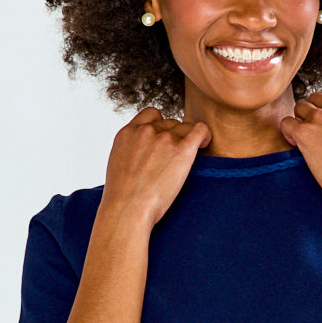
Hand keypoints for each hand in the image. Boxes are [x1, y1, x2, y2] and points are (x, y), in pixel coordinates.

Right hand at [102, 107, 211, 228]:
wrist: (128, 208)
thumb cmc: (122, 196)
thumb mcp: (117, 163)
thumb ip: (131, 150)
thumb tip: (143, 154)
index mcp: (128, 132)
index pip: (151, 114)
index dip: (161, 124)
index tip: (165, 138)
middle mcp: (146, 131)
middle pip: (170, 123)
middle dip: (174, 136)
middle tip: (174, 156)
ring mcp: (164, 138)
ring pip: (184, 127)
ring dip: (187, 138)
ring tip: (189, 154)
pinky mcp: (182, 149)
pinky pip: (200, 130)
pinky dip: (204, 135)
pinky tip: (204, 144)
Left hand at [279, 83, 321, 203]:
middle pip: (315, 97)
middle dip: (314, 112)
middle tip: (317, 133)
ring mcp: (321, 118)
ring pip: (300, 107)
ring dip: (301, 121)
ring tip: (308, 140)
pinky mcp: (305, 132)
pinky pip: (287, 123)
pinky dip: (289, 132)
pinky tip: (297, 144)